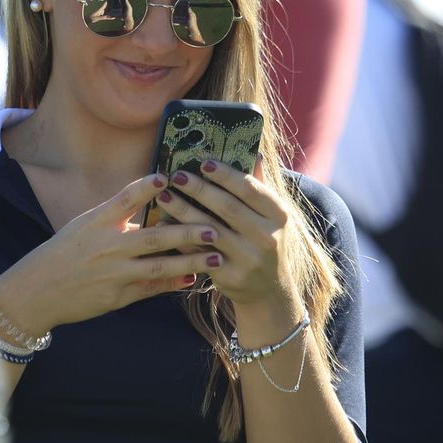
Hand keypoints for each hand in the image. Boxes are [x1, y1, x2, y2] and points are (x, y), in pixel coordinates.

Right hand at [0, 173, 222, 335]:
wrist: (38, 291)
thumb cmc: (65, 252)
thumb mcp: (85, 225)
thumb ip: (117, 214)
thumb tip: (153, 197)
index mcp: (96, 222)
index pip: (124, 199)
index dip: (146, 187)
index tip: (168, 176)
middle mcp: (107, 246)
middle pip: (153, 238)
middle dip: (186, 233)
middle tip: (214, 227)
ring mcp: (113, 273)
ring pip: (159, 267)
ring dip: (190, 262)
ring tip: (217, 257)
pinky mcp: (117, 296)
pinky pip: (151, 288)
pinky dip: (173, 283)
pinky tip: (192, 279)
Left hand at [149, 159, 293, 310]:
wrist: (269, 291)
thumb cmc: (266, 242)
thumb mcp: (271, 216)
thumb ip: (260, 185)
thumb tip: (255, 151)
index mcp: (279, 215)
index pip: (250, 189)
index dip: (225, 174)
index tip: (203, 161)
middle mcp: (267, 237)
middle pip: (227, 207)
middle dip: (199, 189)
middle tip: (176, 175)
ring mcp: (248, 259)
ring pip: (209, 230)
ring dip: (183, 211)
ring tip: (164, 195)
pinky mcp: (229, 276)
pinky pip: (199, 253)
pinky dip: (179, 237)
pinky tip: (163, 223)